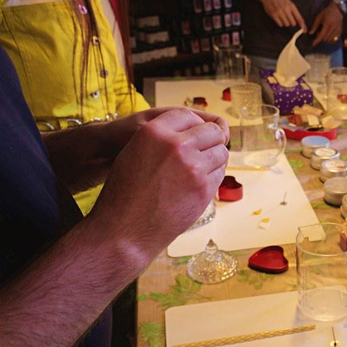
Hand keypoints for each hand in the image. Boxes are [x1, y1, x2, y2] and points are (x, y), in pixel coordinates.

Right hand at [91, 108, 228, 257]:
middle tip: (204, 150)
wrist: (126, 230)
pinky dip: (214, 176)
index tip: (195, 134)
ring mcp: (193, 168)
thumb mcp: (133, 152)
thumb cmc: (126, 192)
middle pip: (211, 131)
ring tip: (199, 169)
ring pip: (221, 152)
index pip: (188, 115)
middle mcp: (176, 146)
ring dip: (214, 158)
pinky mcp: (204, 189)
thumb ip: (161, 137)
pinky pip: (220, 173)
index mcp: (154, 132)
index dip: (194, 125)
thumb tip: (191, 131)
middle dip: (211, 139)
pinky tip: (199, 183)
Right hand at [258, 0, 305, 29]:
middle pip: (293, 23)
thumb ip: (294, 11)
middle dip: (291, 23)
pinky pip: (280, 24)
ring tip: (282, 17)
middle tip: (288, 19)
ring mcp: (279, 12)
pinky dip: (280, 23)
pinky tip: (278, 18)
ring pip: (286, 24)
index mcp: (291, 6)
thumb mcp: (289, 2)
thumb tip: (300, 21)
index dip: (302, 25)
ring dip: (285, 23)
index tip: (305, 31)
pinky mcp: (274, 15)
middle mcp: (286, 9)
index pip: (299, 18)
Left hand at [310, 4, 343, 45]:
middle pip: (325, 39)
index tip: (313, 44)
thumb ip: (314, 26)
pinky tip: (328, 35)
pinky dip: (330, 39)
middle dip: (320, 38)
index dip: (317, 40)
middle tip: (319, 32)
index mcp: (327, 24)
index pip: (322, 35)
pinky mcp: (340, 31)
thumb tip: (310, 33)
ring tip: (324, 33)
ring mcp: (338, 30)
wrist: (337, 10)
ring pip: (330, 40)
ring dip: (325, 39)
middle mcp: (333, 28)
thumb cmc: (326, 13)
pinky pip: (335, 40)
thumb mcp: (319, 17)